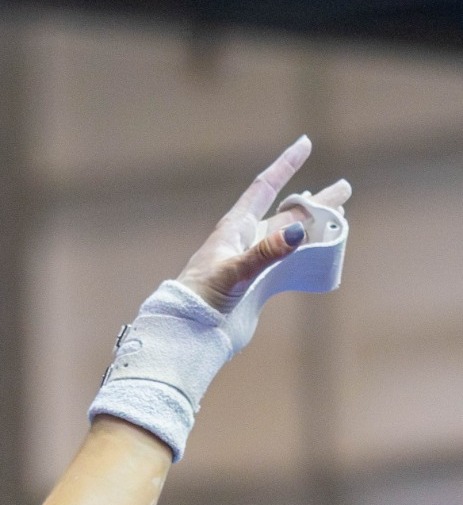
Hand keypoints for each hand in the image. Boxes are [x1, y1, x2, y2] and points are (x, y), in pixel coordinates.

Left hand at [177, 136, 351, 312]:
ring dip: (315, 227)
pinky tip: (321, 252)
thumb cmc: (203, 297)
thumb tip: (297, 233)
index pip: (264, 187)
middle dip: (315, 201)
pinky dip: (307, 254)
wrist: (190, 330)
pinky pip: (288, 262)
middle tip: (344, 188)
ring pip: (290, 237)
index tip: (305, 143)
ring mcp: (252, 262)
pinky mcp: (256, 283)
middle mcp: (245, 240)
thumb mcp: (234, 272)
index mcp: (234, 228)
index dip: (285, 165)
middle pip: (286, 212)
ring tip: (340, 218)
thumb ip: (265, 253)